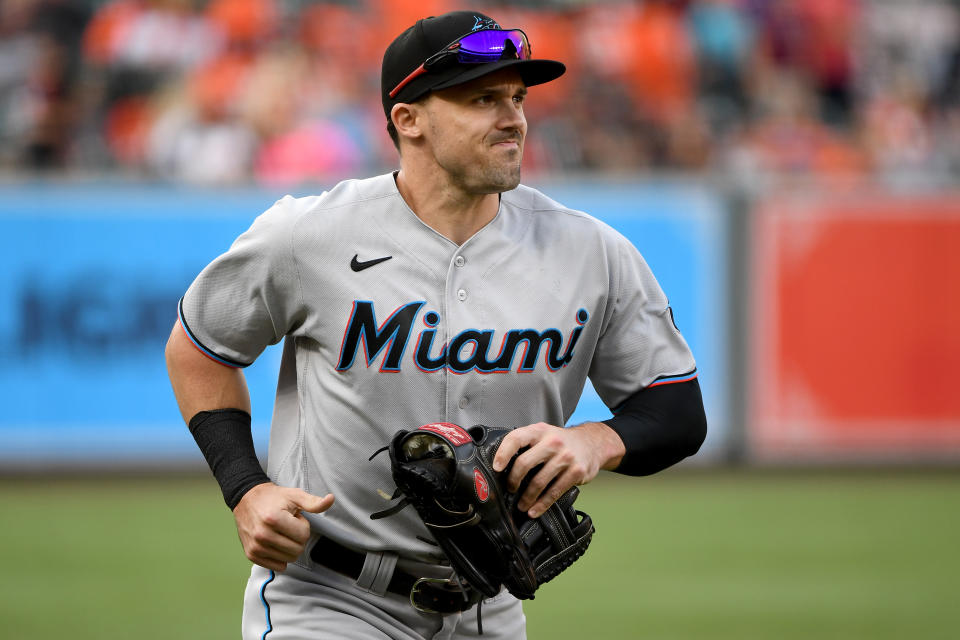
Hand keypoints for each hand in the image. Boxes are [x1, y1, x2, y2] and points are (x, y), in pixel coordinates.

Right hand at [232, 483, 334, 571]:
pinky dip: (280, 557)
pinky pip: (277, 566)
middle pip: (297, 550)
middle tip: (288, 526)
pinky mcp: (251, 554)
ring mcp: (256, 546)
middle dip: (298, 538)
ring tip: (280, 532)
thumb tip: (331, 499)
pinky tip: (275, 542)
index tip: (294, 518)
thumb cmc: (274, 498)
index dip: (303, 526)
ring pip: (288, 560)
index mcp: (274, 519)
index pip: (303, 535)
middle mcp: (262, 534)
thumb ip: (313, 502)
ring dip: (289, 547)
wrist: (247, 499)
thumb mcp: (294, 495)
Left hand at [492, 422, 624, 517]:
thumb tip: (501, 463)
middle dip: (513, 480)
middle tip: (510, 489)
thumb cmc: (562, 441)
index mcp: (540, 431)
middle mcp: (552, 442)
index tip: (496, 468)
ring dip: (527, 497)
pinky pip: (554, 492)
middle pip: (524, 463)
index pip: (516, 438)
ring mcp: (565, 457)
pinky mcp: (576, 472)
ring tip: (521, 505)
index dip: (503, 453)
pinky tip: (535, 510)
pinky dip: (542, 504)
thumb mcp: (544, 434)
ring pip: (539, 481)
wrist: (593, 443)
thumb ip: (526, 443)